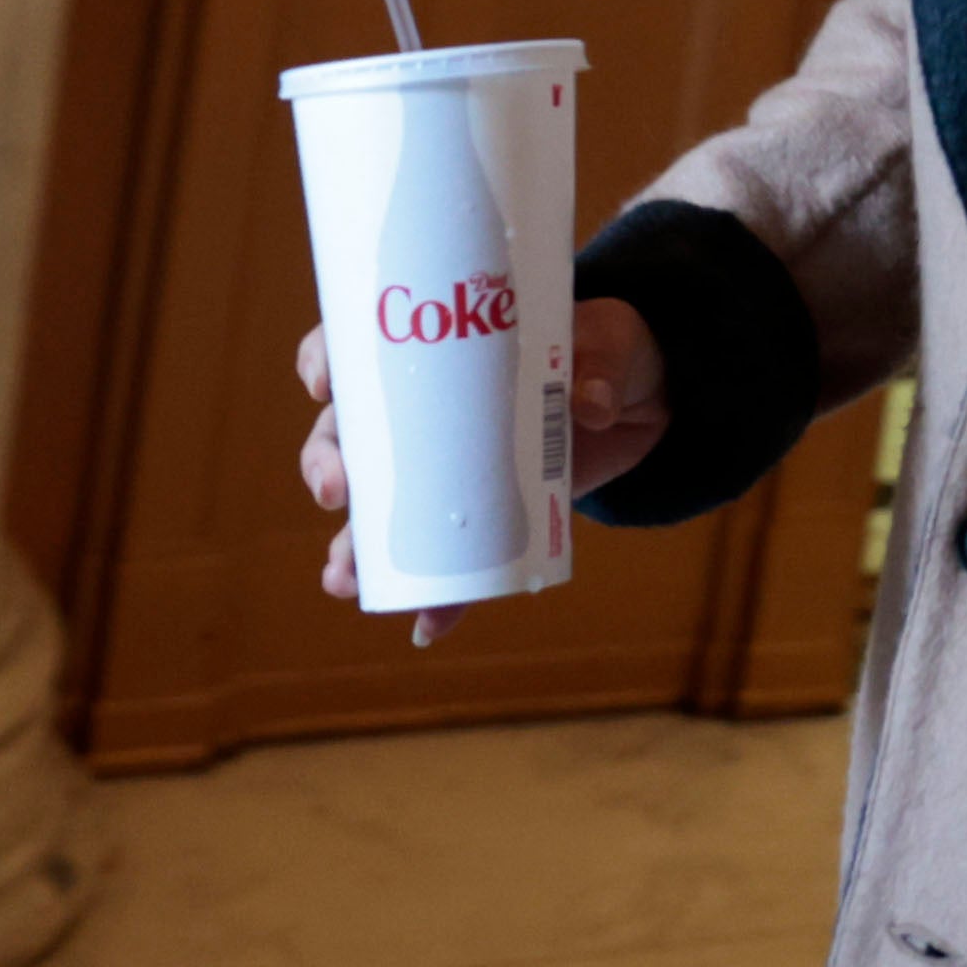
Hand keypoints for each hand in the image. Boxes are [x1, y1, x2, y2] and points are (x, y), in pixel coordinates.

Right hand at [300, 296, 666, 645]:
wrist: (641, 402)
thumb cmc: (607, 349)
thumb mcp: (610, 341)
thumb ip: (603, 363)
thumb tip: (590, 403)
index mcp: (438, 351)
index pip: (360, 348)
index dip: (325, 363)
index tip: (324, 387)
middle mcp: (425, 412)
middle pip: (348, 436)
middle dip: (325, 466)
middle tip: (336, 491)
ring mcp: (447, 471)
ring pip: (378, 510)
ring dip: (351, 548)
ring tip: (343, 578)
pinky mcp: (482, 518)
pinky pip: (447, 565)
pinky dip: (436, 599)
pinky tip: (428, 626)